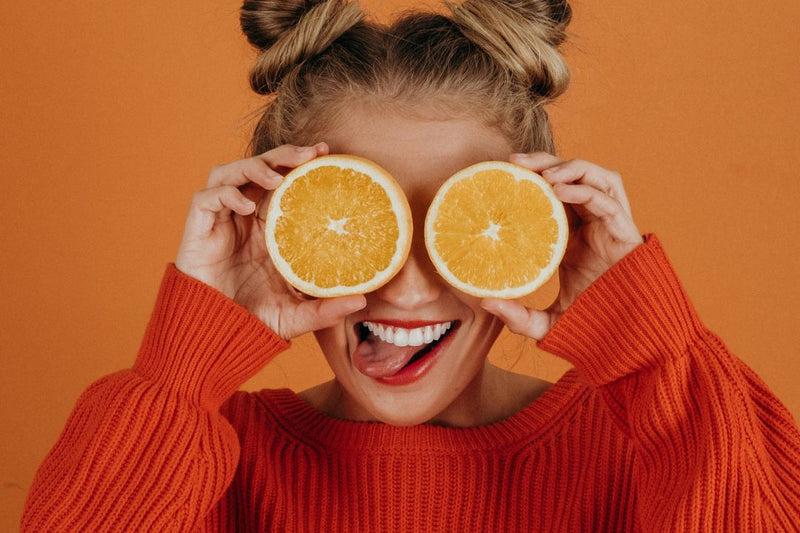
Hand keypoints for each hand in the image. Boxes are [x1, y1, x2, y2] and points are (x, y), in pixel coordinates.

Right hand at [175, 143, 365, 338]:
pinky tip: (246, 207)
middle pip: (260, 168)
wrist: (215, 336)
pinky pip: (206, 198)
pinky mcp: (198, 230)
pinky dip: (226, 194)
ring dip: (254, 167)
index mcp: (269, 229)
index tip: (326, 154)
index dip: (300, 164)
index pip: (284, 183)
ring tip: (278, 178)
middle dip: (283, 154)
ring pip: (230, 172)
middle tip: (310, 153)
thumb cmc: (253, 321)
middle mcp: (244, 218)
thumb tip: (363, 301)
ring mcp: (221, 221)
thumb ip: (326, 309)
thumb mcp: (297, 315)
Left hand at [481, 153, 643, 339]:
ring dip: (569, 167)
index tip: (503, 173)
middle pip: (572, 176)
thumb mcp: (547, 322)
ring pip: (595, 177)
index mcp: (573, 235)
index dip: (532, 178)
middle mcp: (592, 224)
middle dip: (545, 161)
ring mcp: (610, 225)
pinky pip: (607, 200)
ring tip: (542, 173)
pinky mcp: (626, 232)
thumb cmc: (592, 324)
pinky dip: (584, 190)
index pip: (553, 193)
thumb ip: (518, 316)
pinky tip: (560, 191)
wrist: (628, 338)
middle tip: (515, 161)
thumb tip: (486, 303)